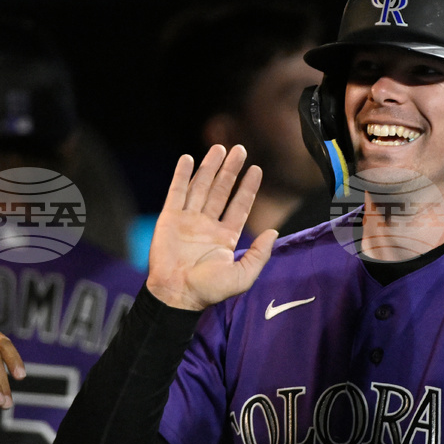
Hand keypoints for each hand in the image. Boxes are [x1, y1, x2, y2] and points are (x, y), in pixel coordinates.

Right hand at [146, 144, 276, 310]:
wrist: (176, 295)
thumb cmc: (208, 290)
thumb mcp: (243, 276)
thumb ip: (259, 254)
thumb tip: (274, 232)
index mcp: (225, 237)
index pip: (240, 206)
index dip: (248, 187)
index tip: (257, 169)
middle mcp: (207, 225)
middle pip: (221, 190)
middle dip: (231, 170)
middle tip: (240, 149)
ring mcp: (188, 220)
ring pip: (201, 187)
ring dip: (210, 167)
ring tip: (219, 148)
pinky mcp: (169, 218)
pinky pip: (176, 192)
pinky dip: (181, 175)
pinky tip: (188, 159)